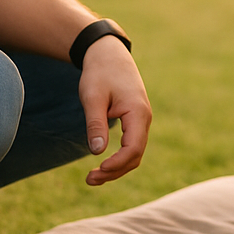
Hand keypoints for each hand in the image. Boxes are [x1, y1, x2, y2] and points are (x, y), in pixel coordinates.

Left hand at [77, 34, 151, 184]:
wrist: (108, 53)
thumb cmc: (100, 73)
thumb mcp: (93, 97)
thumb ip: (95, 124)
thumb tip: (97, 153)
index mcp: (138, 112)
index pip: (133, 148)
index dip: (117, 164)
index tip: (97, 170)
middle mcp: (144, 118)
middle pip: (135, 155)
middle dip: (115, 171)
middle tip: (89, 180)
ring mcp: (141, 119)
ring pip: (134, 152)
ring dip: (117, 167)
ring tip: (93, 177)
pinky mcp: (135, 119)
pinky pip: (131, 144)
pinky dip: (119, 157)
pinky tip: (103, 163)